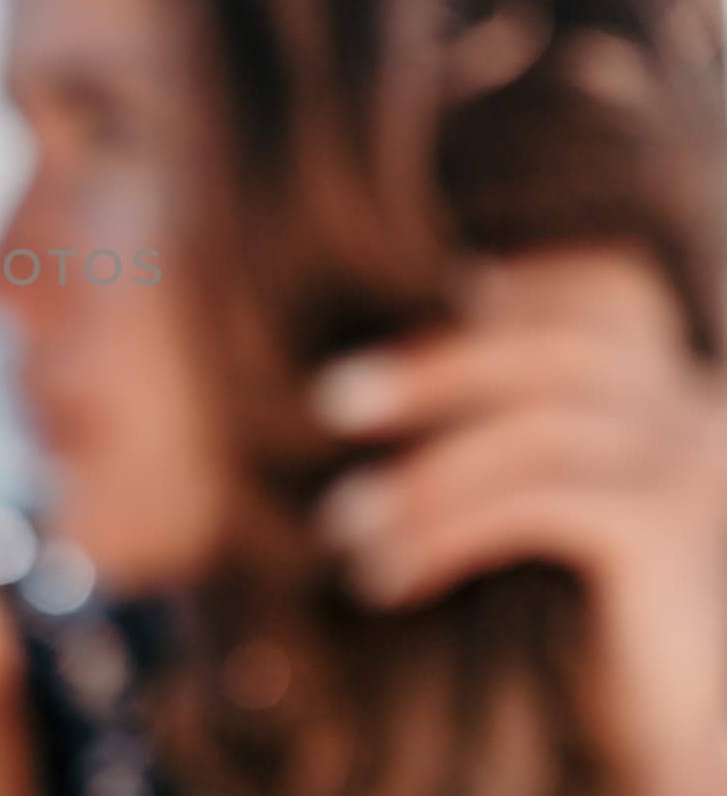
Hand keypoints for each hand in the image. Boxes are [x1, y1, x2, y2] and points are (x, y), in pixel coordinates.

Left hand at [310, 248, 726, 793]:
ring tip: (339, 523)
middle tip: (330, 401)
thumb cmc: (567, 603)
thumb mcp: (535, 487)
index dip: (511, 290)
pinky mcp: (668, 534)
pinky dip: (443, 534)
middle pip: (551, 350)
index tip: (432, 306)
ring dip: (418, 479)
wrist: (638, 730)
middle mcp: (693, 409)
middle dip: (431, 367)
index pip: (605, 292)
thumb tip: (415, 330)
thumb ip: (506, 413)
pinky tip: (386, 578)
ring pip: (532, 434)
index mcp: (667, 382)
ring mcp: (688, 467)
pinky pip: (534, 506)